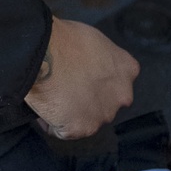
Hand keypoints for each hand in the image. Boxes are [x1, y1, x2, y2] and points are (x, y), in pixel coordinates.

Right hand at [25, 17, 137, 139]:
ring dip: (71, 113)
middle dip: (88, 99)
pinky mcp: (81, 129)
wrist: (45, 53)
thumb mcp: (95, 40)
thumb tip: (89, 66)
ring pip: (86, 119)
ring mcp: (102, 114)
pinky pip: (63, 131)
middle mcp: (122, 95)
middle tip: (64, 88)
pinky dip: (51, 123)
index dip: (95, 80)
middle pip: (105, 103)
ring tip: (50, 97)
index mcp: (127, 69)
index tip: (79, 75)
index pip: (116, 81)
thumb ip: (102, 59)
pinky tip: (43, 107)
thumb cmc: (64, 39)